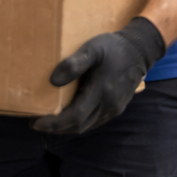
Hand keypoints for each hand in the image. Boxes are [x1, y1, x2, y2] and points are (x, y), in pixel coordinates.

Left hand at [36, 17, 166, 134]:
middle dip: (56, 128)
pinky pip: (94, 121)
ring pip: (87, 126)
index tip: (36, 122)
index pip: (74, 117)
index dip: (54, 123)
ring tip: (50, 121)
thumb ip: (74, 64)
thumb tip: (53, 81)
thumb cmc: (114, 48)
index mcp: (102, 92)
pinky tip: (70, 116)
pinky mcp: (117, 108)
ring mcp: (114, 109)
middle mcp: (109, 105)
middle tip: (37, 123)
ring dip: (67, 127)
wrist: (140, 50)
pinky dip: (79, 122)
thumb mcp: (93, 49)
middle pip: (79, 126)